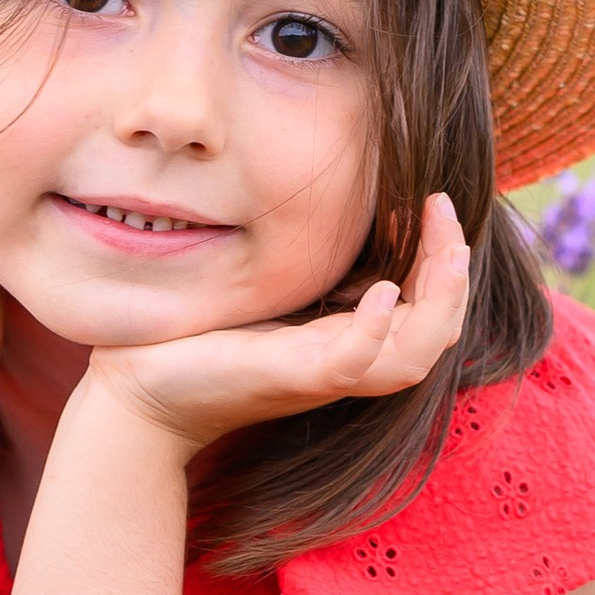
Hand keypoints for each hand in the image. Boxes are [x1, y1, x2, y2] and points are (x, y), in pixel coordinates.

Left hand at [84, 193, 472, 451]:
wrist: (140, 393)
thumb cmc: (198, 337)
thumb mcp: (264, 289)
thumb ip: (303, 263)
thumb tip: (324, 203)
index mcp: (346, 340)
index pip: (425, 306)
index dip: (444, 257)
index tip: (434, 201)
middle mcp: (346, 362)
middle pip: (437, 331)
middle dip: (454, 270)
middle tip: (444, 211)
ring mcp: (322, 374)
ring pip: (413, 356)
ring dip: (439, 303)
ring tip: (446, 252)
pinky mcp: (291, 378)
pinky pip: (354, 363)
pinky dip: (374, 329)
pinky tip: (380, 290)